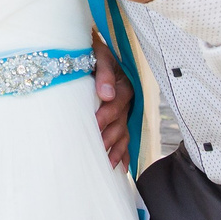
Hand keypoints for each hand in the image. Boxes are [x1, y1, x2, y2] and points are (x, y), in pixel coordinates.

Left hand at [92, 36, 133, 166]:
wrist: (96, 51)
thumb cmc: (94, 52)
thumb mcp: (99, 55)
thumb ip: (103, 72)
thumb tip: (105, 94)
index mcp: (123, 83)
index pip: (117, 102)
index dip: (107, 114)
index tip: (95, 123)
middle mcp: (126, 99)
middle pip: (120, 121)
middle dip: (109, 136)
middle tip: (97, 149)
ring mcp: (124, 110)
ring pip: (123, 132)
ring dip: (116, 149)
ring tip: (108, 165)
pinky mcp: (120, 117)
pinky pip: (125, 137)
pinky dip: (124, 153)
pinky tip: (121, 168)